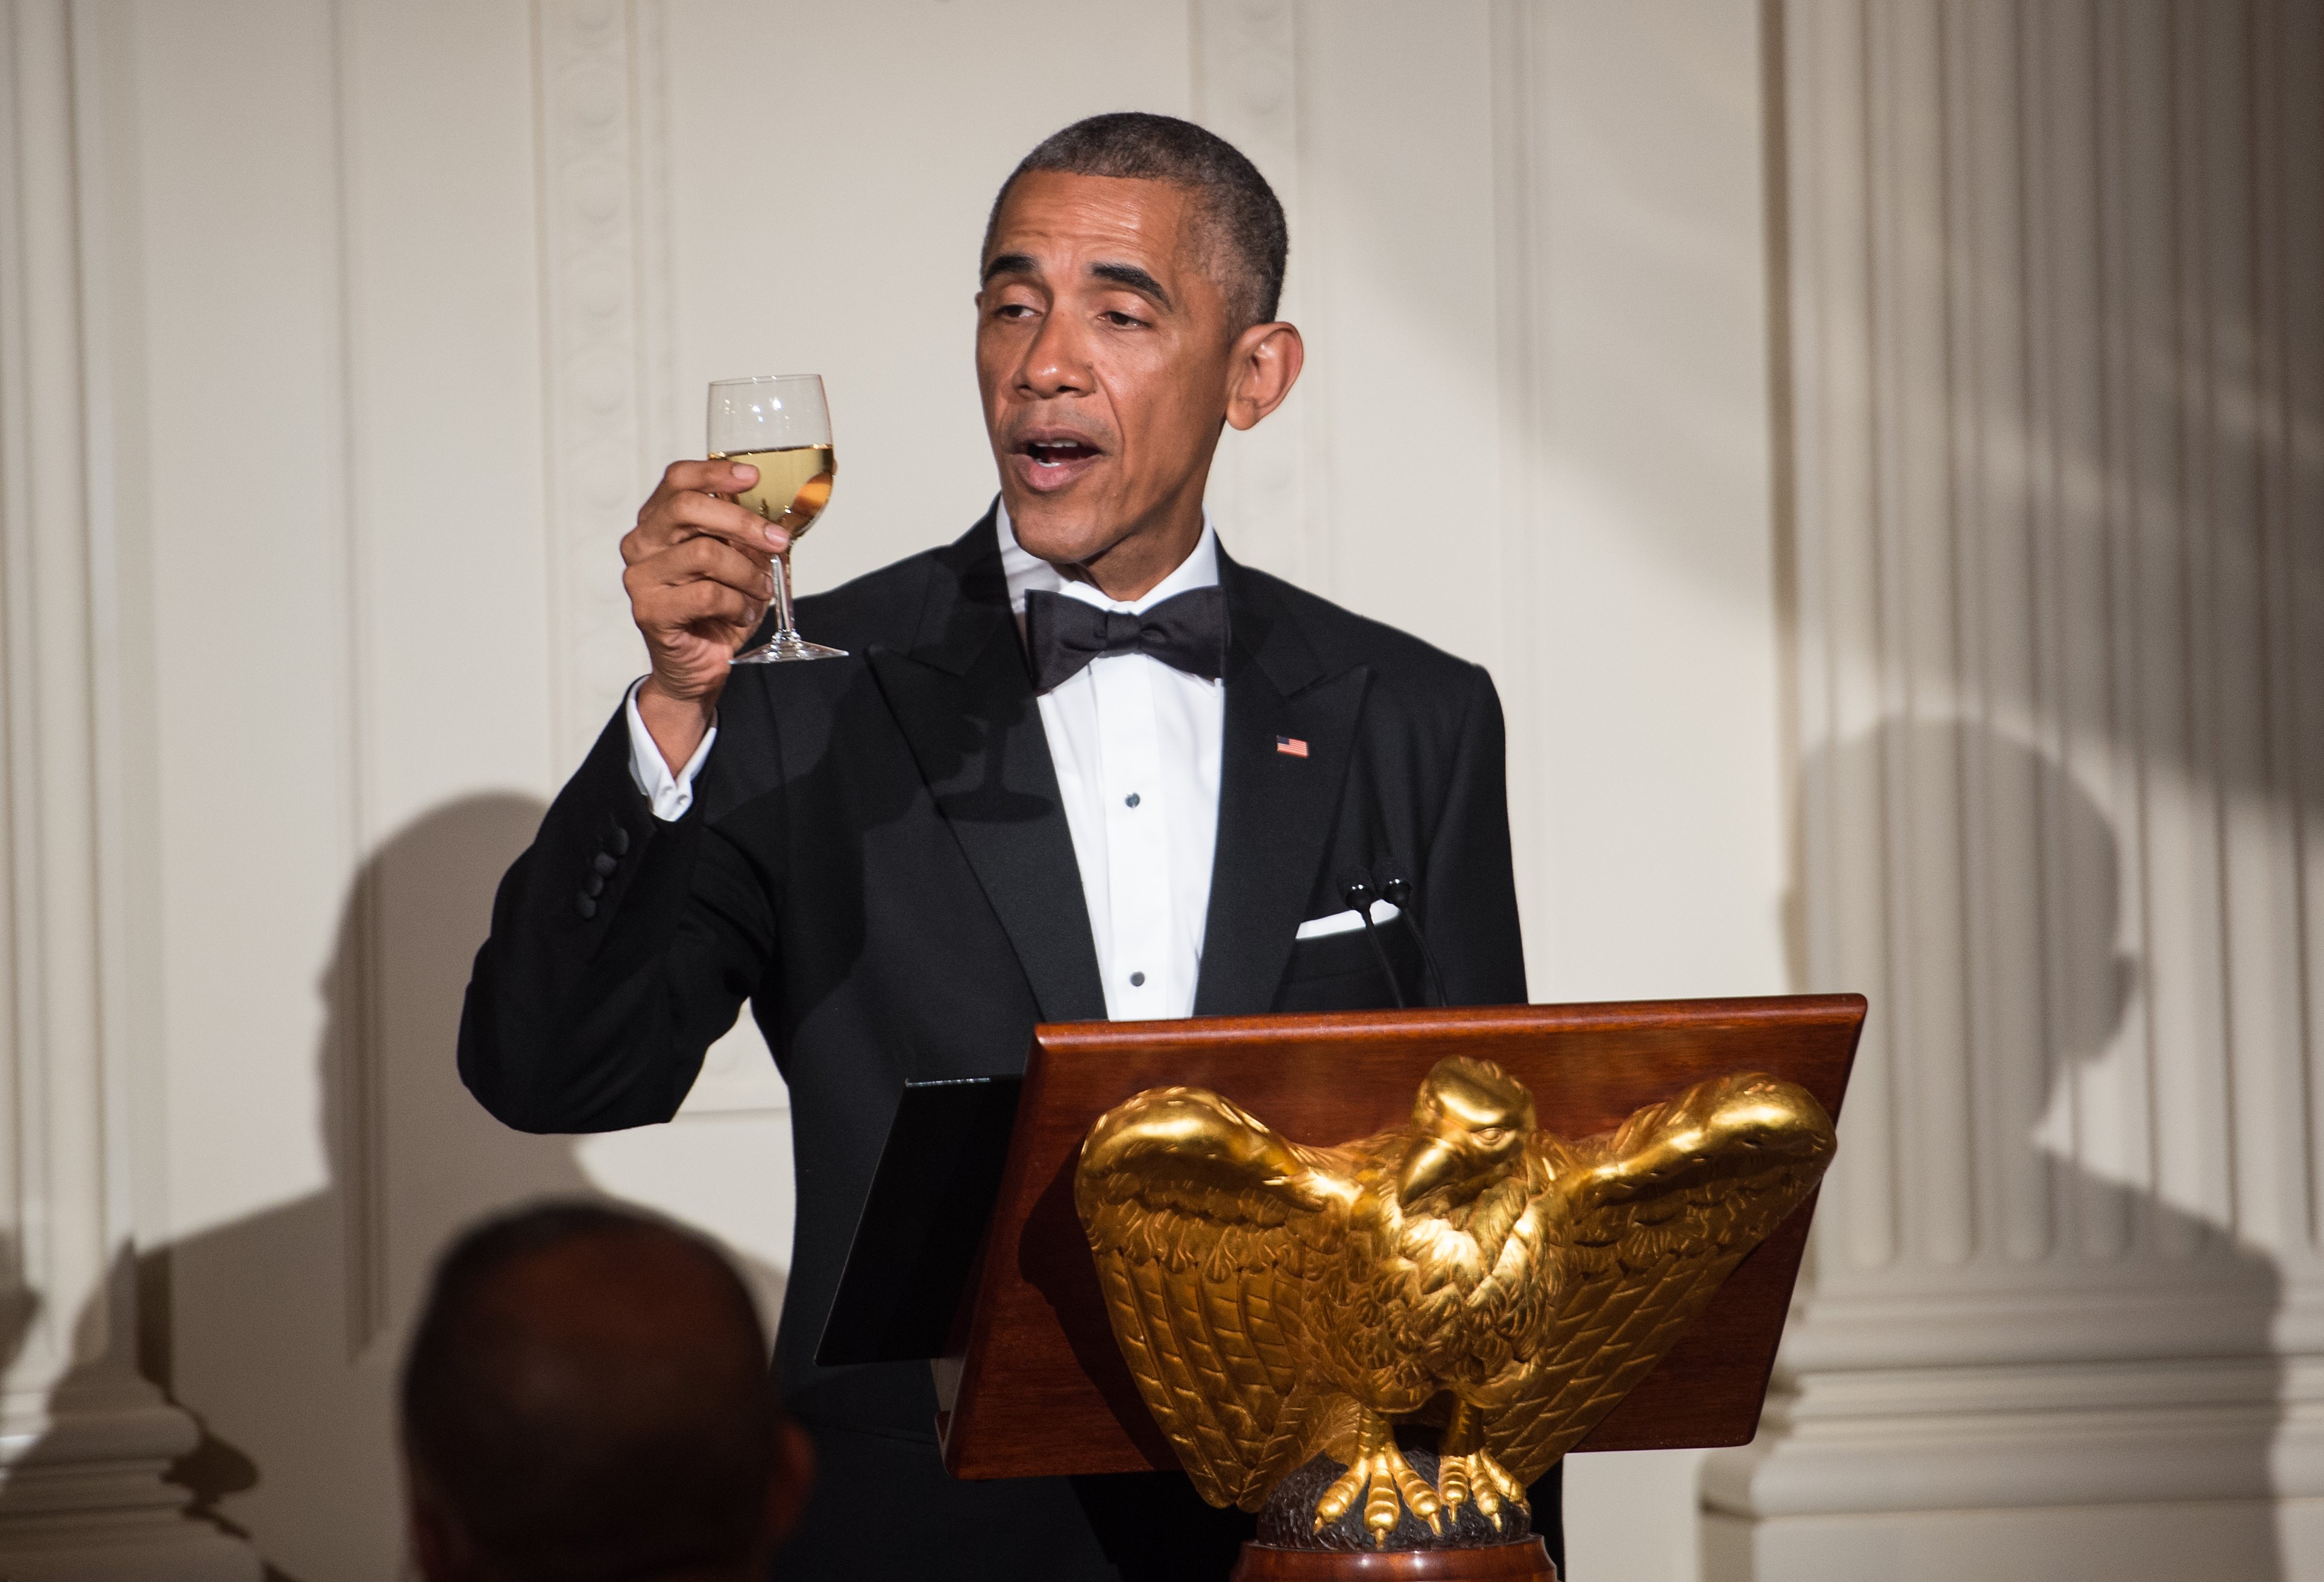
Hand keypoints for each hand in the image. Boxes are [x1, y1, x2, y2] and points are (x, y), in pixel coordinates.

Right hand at [620, 459, 789, 766]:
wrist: (698, 667)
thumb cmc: (716, 611)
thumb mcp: (737, 563)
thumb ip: (746, 536)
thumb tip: (779, 515)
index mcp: (658, 522)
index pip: (677, 480)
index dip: (714, 471)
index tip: (752, 476)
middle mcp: (641, 545)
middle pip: (687, 508)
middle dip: (742, 521)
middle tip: (777, 541)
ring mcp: (640, 578)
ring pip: (705, 553)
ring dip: (747, 574)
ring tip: (760, 592)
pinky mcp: (650, 611)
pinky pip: (707, 594)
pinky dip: (738, 605)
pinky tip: (743, 614)